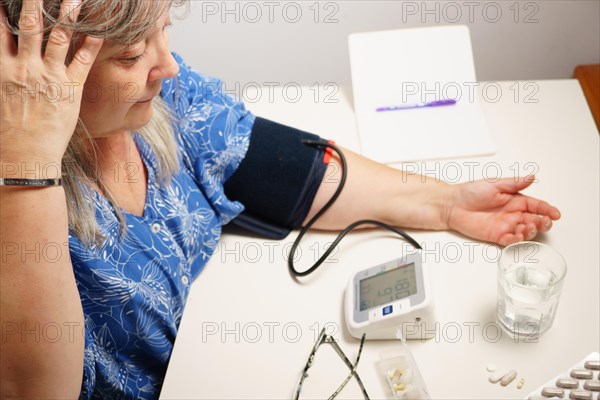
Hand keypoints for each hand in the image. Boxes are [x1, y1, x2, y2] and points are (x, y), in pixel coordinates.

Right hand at [0, 0, 102, 164]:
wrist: (26, 155)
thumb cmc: (9, 130)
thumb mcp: (0, 95)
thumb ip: (5, 73)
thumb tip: (8, 58)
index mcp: (3, 67)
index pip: (3, 29)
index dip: (7, 11)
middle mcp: (26, 67)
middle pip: (30, 25)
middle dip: (35, 2)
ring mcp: (50, 77)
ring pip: (59, 37)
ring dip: (67, 14)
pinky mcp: (71, 88)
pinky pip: (83, 60)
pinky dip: (92, 43)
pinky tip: (99, 30)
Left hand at [444, 176, 560, 245]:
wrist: (452, 204)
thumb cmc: (470, 192)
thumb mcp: (494, 183)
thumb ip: (514, 183)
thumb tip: (532, 176)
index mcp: (515, 200)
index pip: (537, 205)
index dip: (548, 210)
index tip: (556, 214)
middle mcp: (513, 213)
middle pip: (535, 220)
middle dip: (543, 223)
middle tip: (543, 222)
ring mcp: (505, 225)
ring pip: (525, 232)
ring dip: (530, 232)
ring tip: (527, 228)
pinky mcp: (496, 235)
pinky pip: (510, 241)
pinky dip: (516, 240)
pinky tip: (516, 236)